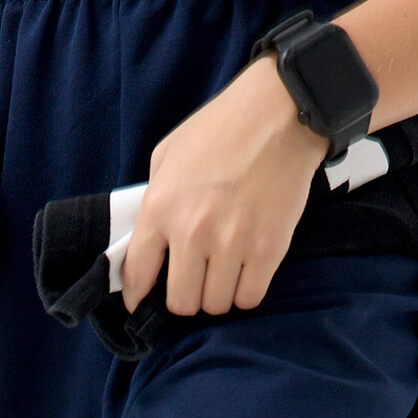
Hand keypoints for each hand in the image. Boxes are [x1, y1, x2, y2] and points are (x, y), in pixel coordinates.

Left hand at [120, 56, 327, 315]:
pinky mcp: (267, 249)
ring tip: (224, 273)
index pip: (138, 276)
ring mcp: (231, 243)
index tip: (143, 302)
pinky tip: (247, 272)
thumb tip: (151, 238)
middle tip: (196, 282)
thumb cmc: (223, 128)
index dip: (139, 296)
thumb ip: (156, 198)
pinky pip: (250, 297)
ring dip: (219, 294)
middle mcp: (192, 232)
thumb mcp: (169, 154)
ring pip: (216, 305)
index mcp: (160, 208)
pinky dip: (247, 292)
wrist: (280, 113)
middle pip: (181, 302)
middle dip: (186, 297)